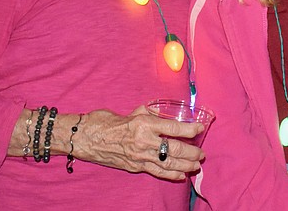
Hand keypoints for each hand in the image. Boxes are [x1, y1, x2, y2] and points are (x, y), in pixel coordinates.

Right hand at [74, 106, 205, 180]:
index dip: (189, 129)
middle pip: (175, 149)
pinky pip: (156, 172)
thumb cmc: (106, 121)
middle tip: (201, 153)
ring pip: (169, 164)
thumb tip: (162, 113)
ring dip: (185, 165)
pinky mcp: (134, 167)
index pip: (173, 128)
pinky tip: (181, 175)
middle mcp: (144, 142)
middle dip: (192, 152)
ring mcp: (139, 157)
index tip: (200, 129)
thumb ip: (149, 113)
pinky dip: (171, 174)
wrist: (85, 138)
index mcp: (144, 124)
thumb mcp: (131, 112)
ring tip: (196, 165)